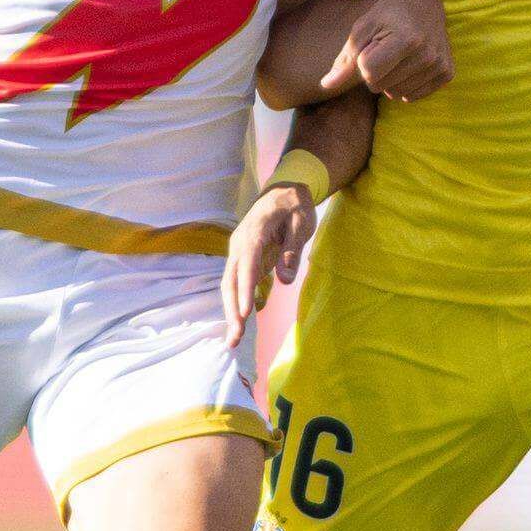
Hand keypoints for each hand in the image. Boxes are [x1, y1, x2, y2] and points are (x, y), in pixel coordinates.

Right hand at [221, 182, 319, 341]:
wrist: (283, 191)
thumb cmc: (295, 206)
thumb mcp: (301, 223)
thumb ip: (292, 250)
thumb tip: (285, 279)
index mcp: (254, 232)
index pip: (247, 264)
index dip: (245, 290)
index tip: (244, 314)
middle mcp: (239, 244)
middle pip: (230, 280)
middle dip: (231, 310)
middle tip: (234, 338)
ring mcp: (238, 252)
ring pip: (229, 285)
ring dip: (231, 312)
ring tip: (233, 339)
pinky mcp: (242, 260)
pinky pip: (236, 284)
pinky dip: (235, 304)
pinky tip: (238, 324)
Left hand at [318, 0, 449, 102]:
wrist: (424, 1)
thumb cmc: (387, 13)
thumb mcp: (362, 29)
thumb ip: (344, 60)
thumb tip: (325, 86)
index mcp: (406, 39)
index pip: (368, 73)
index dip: (362, 62)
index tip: (371, 46)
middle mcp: (427, 54)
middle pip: (380, 86)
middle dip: (375, 73)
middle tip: (385, 50)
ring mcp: (439, 65)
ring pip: (396, 94)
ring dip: (390, 80)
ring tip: (397, 57)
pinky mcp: (447, 73)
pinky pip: (414, 96)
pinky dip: (406, 84)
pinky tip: (409, 65)